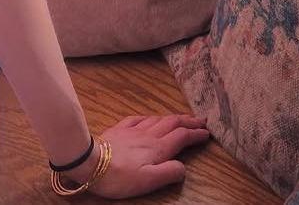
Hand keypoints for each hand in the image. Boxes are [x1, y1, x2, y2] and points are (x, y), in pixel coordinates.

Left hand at [62, 114, 209, 198]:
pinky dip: (150, 117)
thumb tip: (183, 166)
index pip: (181, 137)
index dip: (196, 134)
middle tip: (201, 120)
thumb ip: (169, 172)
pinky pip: (138, 119)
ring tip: (181, 118)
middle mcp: (148, 136)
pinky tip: (150, 118)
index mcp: (158, 148)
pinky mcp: (119, 129)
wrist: (91, 163)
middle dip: (188, 121)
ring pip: (157, 119)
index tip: (207, 133)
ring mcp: (132, 130)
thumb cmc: (121, 177)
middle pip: (172, 123)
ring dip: (172, 117)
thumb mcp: (149, 181)